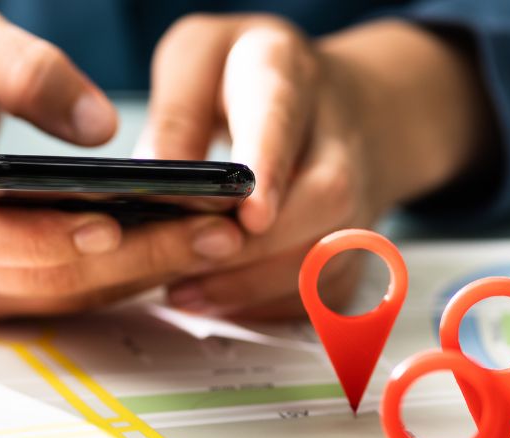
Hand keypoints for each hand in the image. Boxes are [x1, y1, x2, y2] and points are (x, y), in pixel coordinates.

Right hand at [0, 1, 247, 320]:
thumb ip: (18, 65)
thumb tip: (99, 126)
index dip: (31, 236)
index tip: (105, 223)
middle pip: (32, 274)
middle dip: (127, 255)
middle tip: (213, 227)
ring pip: (59, 296)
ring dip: (142, 271)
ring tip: (220, 235)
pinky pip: (67, 298)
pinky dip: (128, 274)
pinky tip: (187, 245)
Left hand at [136, 16, 494, 317]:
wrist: (332, 101)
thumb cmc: (245, 78)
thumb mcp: (197, 60)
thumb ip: (176, 111)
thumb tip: (155, 176)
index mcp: (284, 71)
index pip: (281, 116)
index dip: (269, 168)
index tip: (250, 214)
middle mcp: (334, 133)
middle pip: (322, 196)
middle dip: (257, 246)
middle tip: (186, 267)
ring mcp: (355, 192)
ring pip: (328, 251)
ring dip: (254, 284)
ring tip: (183, 292)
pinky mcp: (351, 243)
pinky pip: (324, 289)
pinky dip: (269, 304)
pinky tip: (218, 302)